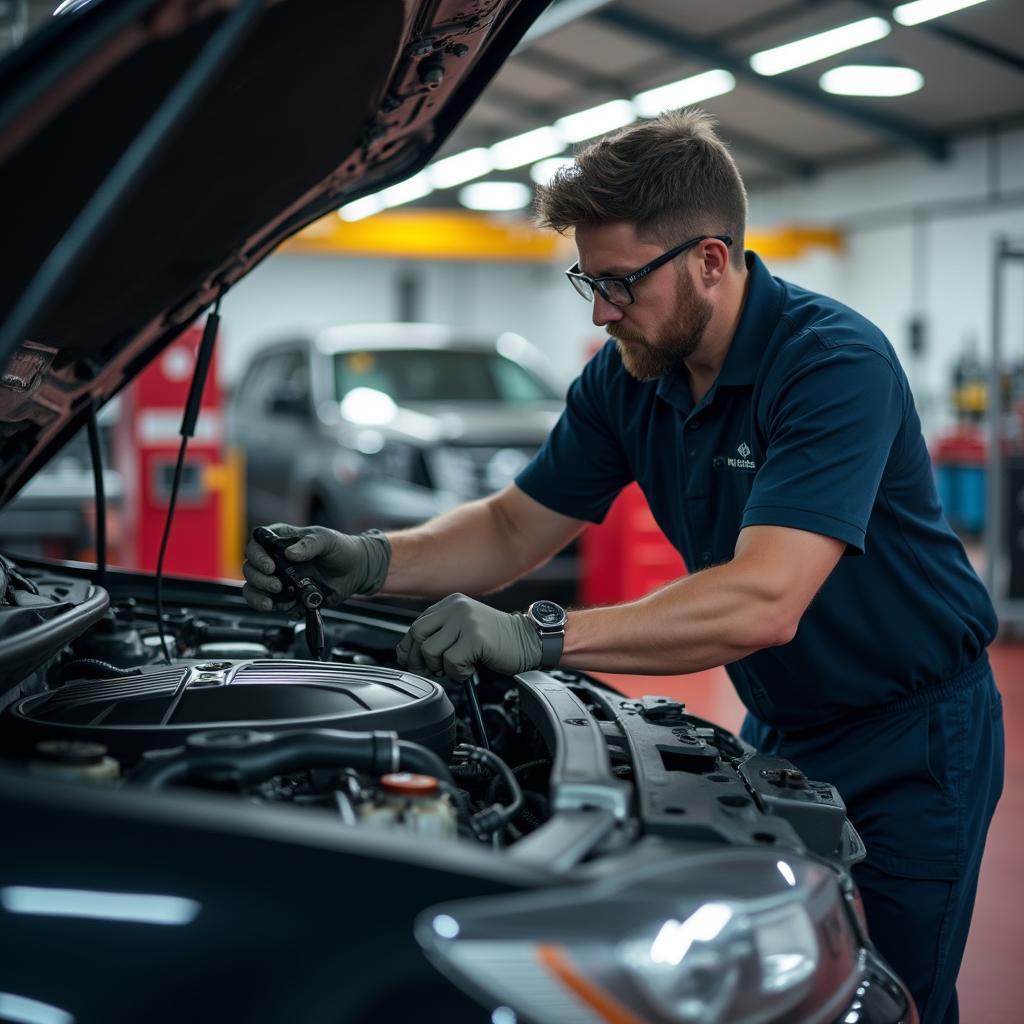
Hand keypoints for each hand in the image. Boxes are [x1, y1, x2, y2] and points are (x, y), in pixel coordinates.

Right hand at [241, 523, 390, 611]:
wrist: (357, 570)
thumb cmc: (341, 549)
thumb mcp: (327, 540)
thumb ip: (310, 544)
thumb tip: (290, 553)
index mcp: (281, 541)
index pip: (257, 545)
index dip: (257, 556)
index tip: (269, 566)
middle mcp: (276, 561)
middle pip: (251, 570)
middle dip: (259, 580)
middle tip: (276, 586)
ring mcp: (281, 580)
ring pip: (255, 590)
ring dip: (259, 598)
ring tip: (272, 604)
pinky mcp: (289, 597)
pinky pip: (276, 605)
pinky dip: (279, 608)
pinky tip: (292, 606)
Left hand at [395, 593, 541, 681]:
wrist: (529, 641)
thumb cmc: (497, 640)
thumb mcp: (464, 629)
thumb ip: (440, 634)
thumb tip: (409, 654)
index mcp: (451, 604)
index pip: (416, 624)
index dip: (410, 647)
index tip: (412, 661)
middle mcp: (456, 608)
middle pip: (417, 635)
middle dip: (420, 660)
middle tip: (434, 670)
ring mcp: (466, 621)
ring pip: (430, 651)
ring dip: (441, 667)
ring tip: (458, 666)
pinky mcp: (475, 637)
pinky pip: (451, 662)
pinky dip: (459, 673)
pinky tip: (471, 668)